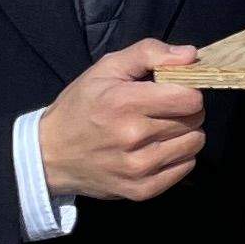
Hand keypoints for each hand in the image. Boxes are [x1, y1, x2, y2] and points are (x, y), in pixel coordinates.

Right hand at [39, 39, 204, 205]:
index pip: (189, 97)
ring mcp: (138, 168)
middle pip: (195, 119)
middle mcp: (133, 137)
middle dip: (185, 110)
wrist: (49, 155)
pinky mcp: (142, 190)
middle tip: (162, 110)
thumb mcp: (106, 68)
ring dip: (185, 133)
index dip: (187, 90)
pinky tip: (157, 149)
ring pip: (194, 143)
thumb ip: (149, 53)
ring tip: (160, 129)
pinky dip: (178, 156)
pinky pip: (186, 167)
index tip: (173, 90)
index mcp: (124, 102)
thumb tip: (191, 55)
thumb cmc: (81, 106)